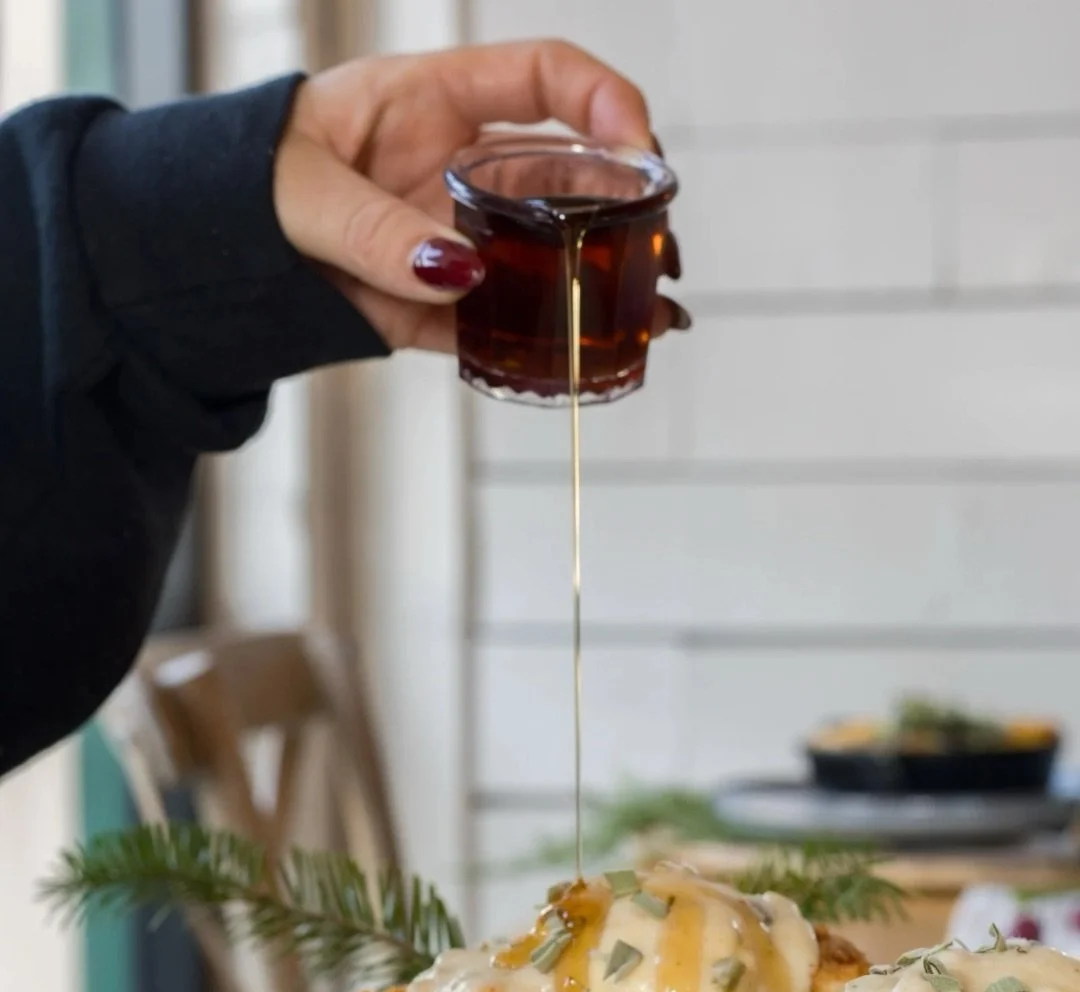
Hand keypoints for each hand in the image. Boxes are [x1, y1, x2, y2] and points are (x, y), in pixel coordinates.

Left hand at [273, 40, 687, 352]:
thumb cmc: (242, 186)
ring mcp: (452, 242)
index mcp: (432, 104)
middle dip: (625, 208)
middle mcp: (456, 171)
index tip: (638, 143)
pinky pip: (494, 328)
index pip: (542, 80)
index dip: (602, 100)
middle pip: (567, 176)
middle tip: (664, 248)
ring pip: (543, 257)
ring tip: (651, 318)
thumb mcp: (299, 193)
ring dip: (597, 286)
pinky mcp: (433, 308)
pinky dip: (536, 350)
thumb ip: (374, 229)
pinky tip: (582, 365)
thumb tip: (461, 273)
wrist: (201, 257)